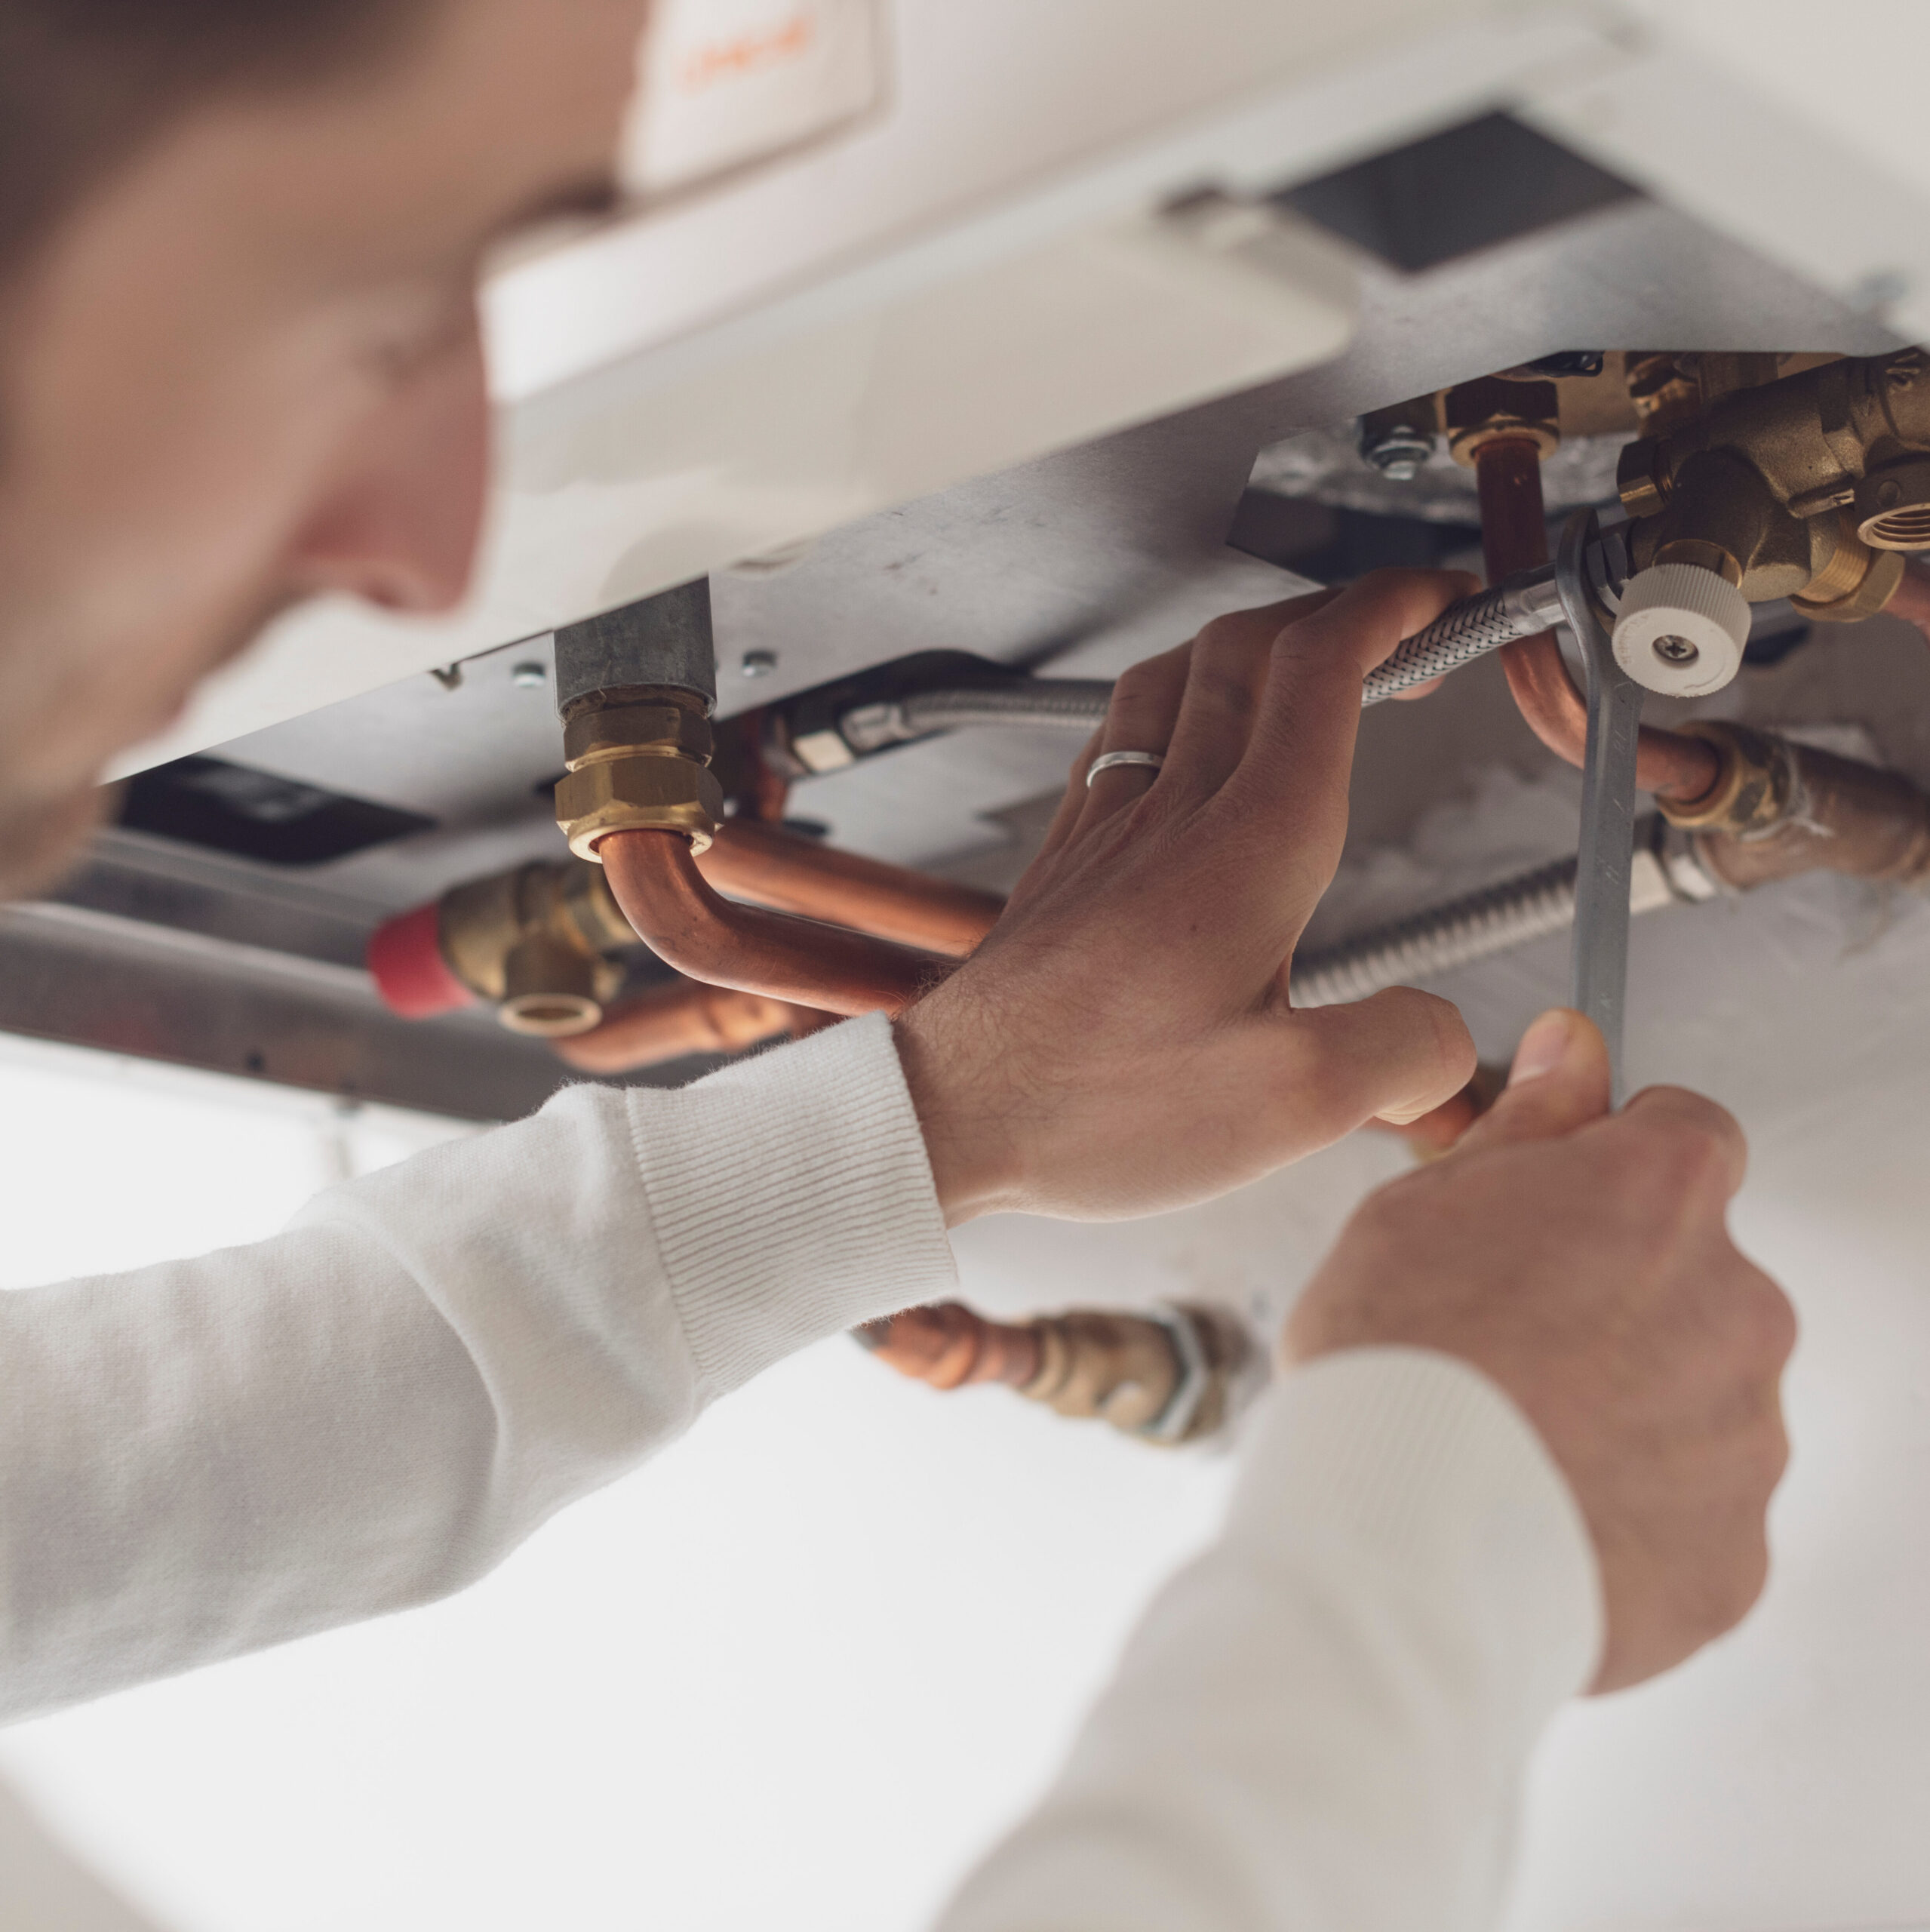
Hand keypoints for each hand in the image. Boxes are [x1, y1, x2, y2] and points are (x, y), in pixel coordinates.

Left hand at [894, 570, 1479, 1224]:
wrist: (948, 1116)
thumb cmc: (1092, 1106)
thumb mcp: (1291, 1106)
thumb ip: (1400, 1053)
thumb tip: (1447, 1040)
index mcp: (1249, 848)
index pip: (1322, 665)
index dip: (1395, 609)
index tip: (1445, 601)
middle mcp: (1173, 813)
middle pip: (1251, 646)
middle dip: (1343, 613)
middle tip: (1405, 639)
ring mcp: (1108, 828)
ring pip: (1176, 675)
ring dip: (1254, 646)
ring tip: (1305, 668)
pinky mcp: (1066, 860)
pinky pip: (1118, 735)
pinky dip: (1176, 702)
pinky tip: (1182, 740)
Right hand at [1285, 1008, 1795, 1692]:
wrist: (1395, 1545)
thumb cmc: (1397, 1364)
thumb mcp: (1423, 1203)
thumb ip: (1527, 1124)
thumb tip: (1574, 1051)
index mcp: (1661, 1196)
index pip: (1687, 1135)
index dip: (1613, 1167)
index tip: (1561, 1207)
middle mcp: (1736, 1305)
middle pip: (1693, 1277)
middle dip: (1618, 1299)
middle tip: (1505, 1341)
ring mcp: (1745, 1438)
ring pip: (1695, 1399)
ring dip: (1628, 1407)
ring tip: (1511, 1439)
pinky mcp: (1732, 1554)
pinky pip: (1691, 1517)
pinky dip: (1630, 1512)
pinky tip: (1539, 1509)